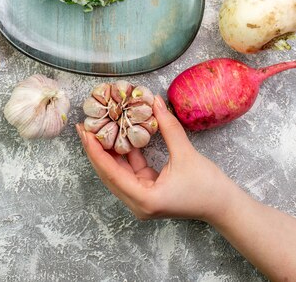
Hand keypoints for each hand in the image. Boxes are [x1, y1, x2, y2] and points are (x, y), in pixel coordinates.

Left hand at [76, 96, 233, 221]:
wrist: (224, 206)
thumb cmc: (207, 185)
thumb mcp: (186, 153)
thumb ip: (168, 126)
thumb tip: (154, 100)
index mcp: (144, 199)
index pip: (111, 172)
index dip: (96, 151)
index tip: (86, 131)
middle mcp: (138, 203)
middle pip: (109, 174)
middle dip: (95, 150)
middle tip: (84, 127)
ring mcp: (142, 199)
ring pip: (117, 172)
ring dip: (107, 151)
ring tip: (95, 128)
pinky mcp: (147, 193)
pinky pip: (129, 171)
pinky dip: (124, 154)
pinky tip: (118, 135)